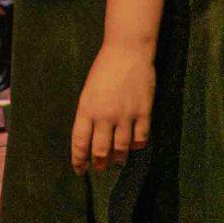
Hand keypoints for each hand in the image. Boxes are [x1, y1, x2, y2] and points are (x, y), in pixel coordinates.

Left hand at [70, 44, 154, 172]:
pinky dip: (137, 145)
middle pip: (101, 150)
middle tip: (100, 168)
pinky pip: (141, 138)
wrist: (127, 52)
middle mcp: (105, 115)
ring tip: (116, 160)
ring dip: (118, 157)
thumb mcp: (88, 92)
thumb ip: (89, 114)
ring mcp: (126, 115)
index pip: (80, 142)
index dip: (79, 159)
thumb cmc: (104, 70)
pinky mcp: (144, 113)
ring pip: (122, 148)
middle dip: (100, 163)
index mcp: (86, 109)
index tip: (79, 170)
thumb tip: (92, 137)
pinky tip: (133, 145)